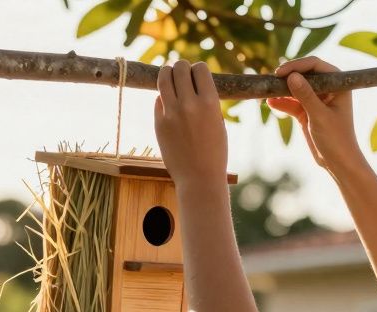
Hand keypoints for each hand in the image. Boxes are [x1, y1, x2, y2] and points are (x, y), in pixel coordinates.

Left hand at [154, 60, 227, 187]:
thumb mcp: (218, 121)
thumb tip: (192, 80)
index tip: (197, 75)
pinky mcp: (159, 123)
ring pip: (163, 77)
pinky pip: (158, 99)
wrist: (200, 178)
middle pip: (180, 67)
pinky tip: (169, 106)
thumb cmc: (214, 151)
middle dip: (181, 67)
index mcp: (210, 102)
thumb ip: (206, 100)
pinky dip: (163, 98)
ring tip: (170, 77)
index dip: (198, 69)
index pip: (200, 68)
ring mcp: (172, 113)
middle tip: (182, 74)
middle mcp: (190, 104)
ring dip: (167, 74)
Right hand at [268, 57, 362, 173]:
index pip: (316, 66)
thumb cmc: (336, 139)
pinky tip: (270, 103)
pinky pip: (291, 103)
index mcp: (338, 84)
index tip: (280, 72)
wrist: (338, 162)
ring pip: (295, 88)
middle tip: (271, 80)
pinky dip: (281, 103)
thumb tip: (292, 76)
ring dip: (282, 90)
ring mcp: (316, 100)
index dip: (297, 66)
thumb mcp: (319, 116)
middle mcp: (327, 89)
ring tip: (267, 91)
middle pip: (304, 75)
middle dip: (287, 77)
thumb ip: (306, 95)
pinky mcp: (307, 112)